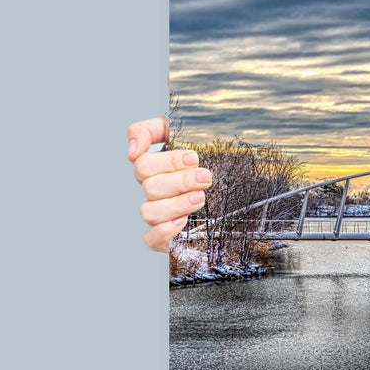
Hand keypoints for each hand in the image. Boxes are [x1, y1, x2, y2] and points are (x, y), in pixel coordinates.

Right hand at [127, 116, 213, 251]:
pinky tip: (183, 221)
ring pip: (149, 213)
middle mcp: (154, 191)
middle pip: (150, 188)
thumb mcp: (182, 130)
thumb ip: (150, 130)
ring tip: (201, 198)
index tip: (194, 158)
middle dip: (181, 182)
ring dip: (176, 204)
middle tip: (206, 178)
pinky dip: (164, 231)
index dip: (168, 162)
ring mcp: (160, 214)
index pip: (143, 165)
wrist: (238, 182)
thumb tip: (131, 151)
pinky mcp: (168, 236)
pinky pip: (150, 239)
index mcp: (155, 168)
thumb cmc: (208, 152)